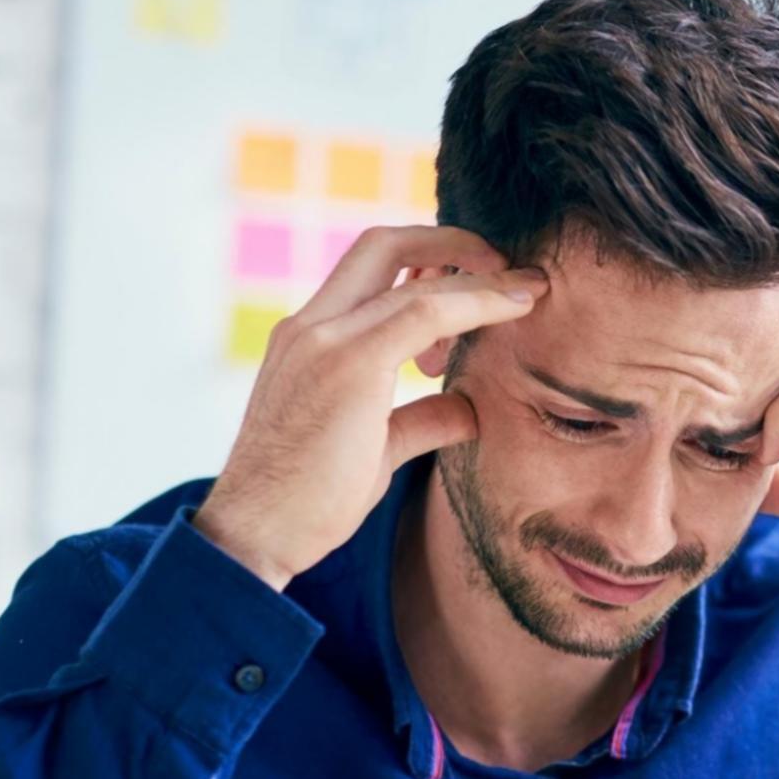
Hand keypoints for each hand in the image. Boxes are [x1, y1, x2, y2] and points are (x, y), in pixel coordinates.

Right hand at [194, 227, 547, 589]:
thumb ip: (419, 419)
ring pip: (410, 274)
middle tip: (507, 269)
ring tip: (522, 295)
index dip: (432, 262)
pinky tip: (516, 307)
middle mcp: (311, 325)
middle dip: (454, 242)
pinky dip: (475, 302)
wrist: (256, 535)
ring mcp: (322, 339)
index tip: (482, 284)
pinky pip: (424, 311)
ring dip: (476, 274)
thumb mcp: (376, 449)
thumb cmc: (308, 502)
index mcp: (309, 336)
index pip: (371, 268)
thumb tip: (468, 410)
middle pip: (384, 243)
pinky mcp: (346, 364)